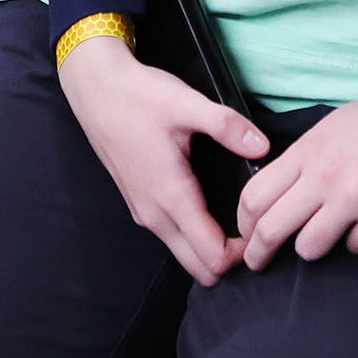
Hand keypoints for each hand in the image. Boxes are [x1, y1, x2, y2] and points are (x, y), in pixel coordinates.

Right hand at [57, 35, 269, 285]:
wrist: (95, 89)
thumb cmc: (137, 96)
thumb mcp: (186, 103)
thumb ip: (227, 126)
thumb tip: (262, 147)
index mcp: (170, 196)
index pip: (212, 258)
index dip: (243, 251)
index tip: (261, 226)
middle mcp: (155, 215)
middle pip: (199, 269)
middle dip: (231, 260)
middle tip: (254, 226)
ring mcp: (144, 211)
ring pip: (185, 254)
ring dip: (212, 248)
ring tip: (237, 216)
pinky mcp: (139, 203)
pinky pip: (172, 237)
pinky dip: (195, 235)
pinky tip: (210, 203)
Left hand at [236, 80, 357, 271]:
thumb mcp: (335, 126)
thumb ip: (306, 157)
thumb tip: (282, 188)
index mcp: (308, 149)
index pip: (255, 194)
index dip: (244, 223)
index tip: (247, 234)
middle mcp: (324, 174)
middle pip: (271, 229)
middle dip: (259, 254)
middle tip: (258, 264)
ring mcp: (354, 197)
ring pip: (309, 247)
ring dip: (316, 246)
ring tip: (333, 232)